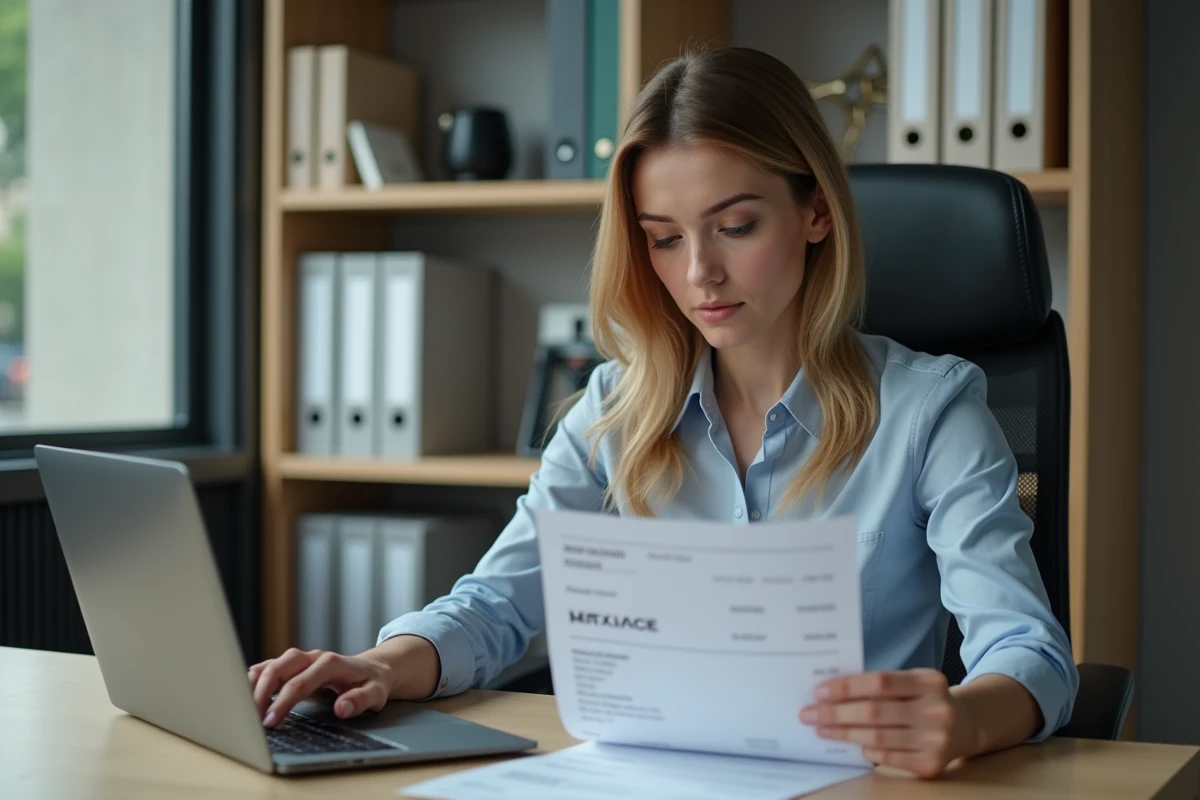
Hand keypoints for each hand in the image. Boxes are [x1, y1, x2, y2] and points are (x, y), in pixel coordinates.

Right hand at [248, 647, 396, 727]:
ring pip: (272, 664)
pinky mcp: (295, 665)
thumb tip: (342, 708)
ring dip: (255, 684)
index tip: (270, 722)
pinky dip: (256, 678)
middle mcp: (313, 657)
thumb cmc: (373, 683)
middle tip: (252, 718)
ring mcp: (302, 659)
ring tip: (243, 707)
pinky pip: (270, 666)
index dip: (283, 702)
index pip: (300, 682)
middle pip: (280, 667)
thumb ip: (360, 700)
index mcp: (331, 663)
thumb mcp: (376, 694)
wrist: (374, 669)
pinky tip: (246, 693)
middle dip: (262, 691)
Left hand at [799, 668, 973, 778]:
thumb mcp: (912, 683)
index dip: (847, 687)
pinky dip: (867, 750)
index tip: (819, 692)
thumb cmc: (924, 699)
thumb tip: (831, 693)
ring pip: (877, 737)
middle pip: (874, 712)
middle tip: (809, 713)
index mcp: (930, 682)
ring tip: (822, 729)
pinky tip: (853, 744)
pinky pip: (888, 758)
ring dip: (843, 733)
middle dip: (835, 713)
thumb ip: (881, 685)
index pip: (880, 682)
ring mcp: (937, 740)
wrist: (965, 725)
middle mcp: (937, 710)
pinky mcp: (931, 764)